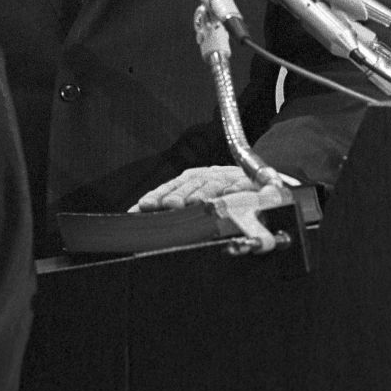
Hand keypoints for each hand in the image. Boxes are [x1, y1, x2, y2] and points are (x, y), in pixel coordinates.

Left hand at [128, 164, 261, 211]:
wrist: (256, 181)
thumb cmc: (219, 192)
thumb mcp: (193, 196)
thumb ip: (166, 204)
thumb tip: (135, 213)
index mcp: (191, 179)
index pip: (170, 186)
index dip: (158, 195)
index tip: (145, 205)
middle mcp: (207, 177)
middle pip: (190, 185)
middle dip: (179, 195)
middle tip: (169, 205)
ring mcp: (228, 179)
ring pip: (213, 185)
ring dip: (203, 193)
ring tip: (194, 203)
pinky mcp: (249, 184)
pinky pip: (243, 186)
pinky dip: (236, 190)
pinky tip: (228, 195)